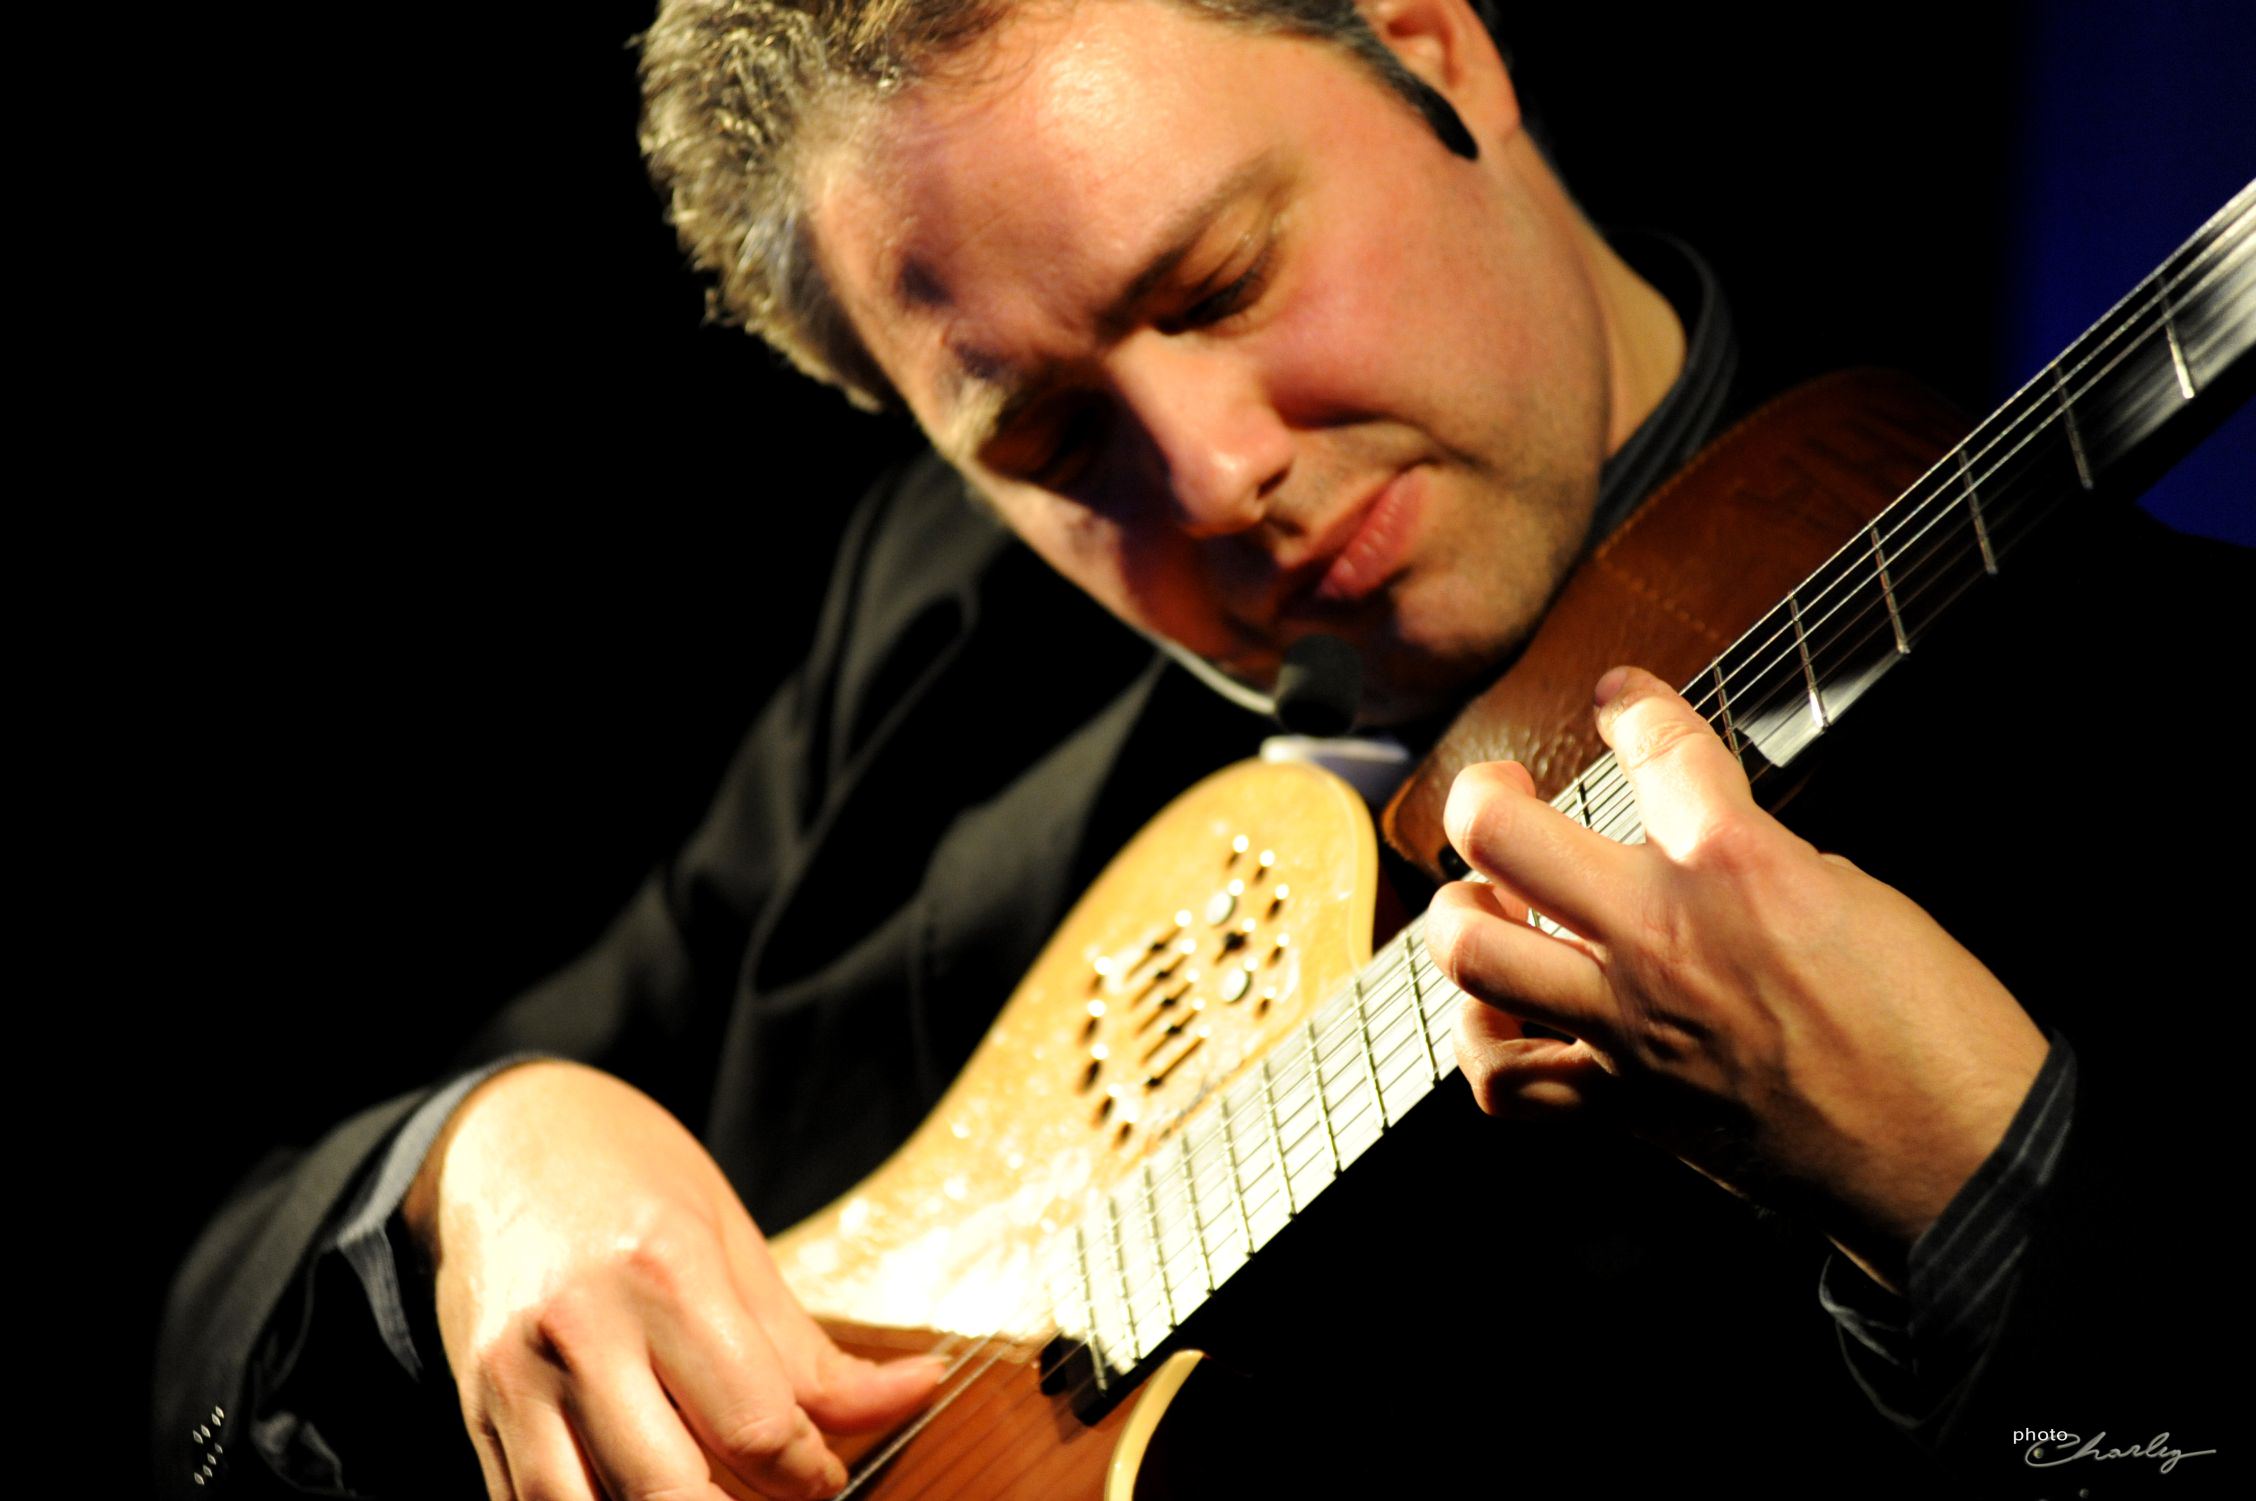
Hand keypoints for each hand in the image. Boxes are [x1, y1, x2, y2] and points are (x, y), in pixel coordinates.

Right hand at [405, 1061, 943, 1499]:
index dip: (809, 1474)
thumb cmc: (634, 1179)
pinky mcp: (473, 1407)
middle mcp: (580, 1328)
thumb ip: (813, 1350)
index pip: (753, 1425)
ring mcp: (514, 1374)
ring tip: (712, 1496)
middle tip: (779, 1495)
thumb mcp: (735, 1241)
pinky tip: (637, 1494)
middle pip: (669, 1489)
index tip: (827, 1474)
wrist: (502, 1136)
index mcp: (666, 1271)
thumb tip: (923, 1392)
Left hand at [1423, 666, 2047, 1286]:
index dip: (1633, 705)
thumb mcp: (1859, 894)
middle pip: (1499, 835)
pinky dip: (1488, 1043)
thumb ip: (1757, 856)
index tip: (1622, 699)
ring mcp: (1627, 1026)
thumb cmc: (1934, 1029)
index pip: (1654, 745)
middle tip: (1504, 793)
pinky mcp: (1624, 1106)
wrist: (1954, 1159)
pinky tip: (1504, 1013)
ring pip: (1472, 951)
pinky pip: (1505, 1080)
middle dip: (1486, 795)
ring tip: (1491, 901)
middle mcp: (1661, 940)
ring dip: (1466, 914)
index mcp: (1738, 866)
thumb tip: (1703, 844)